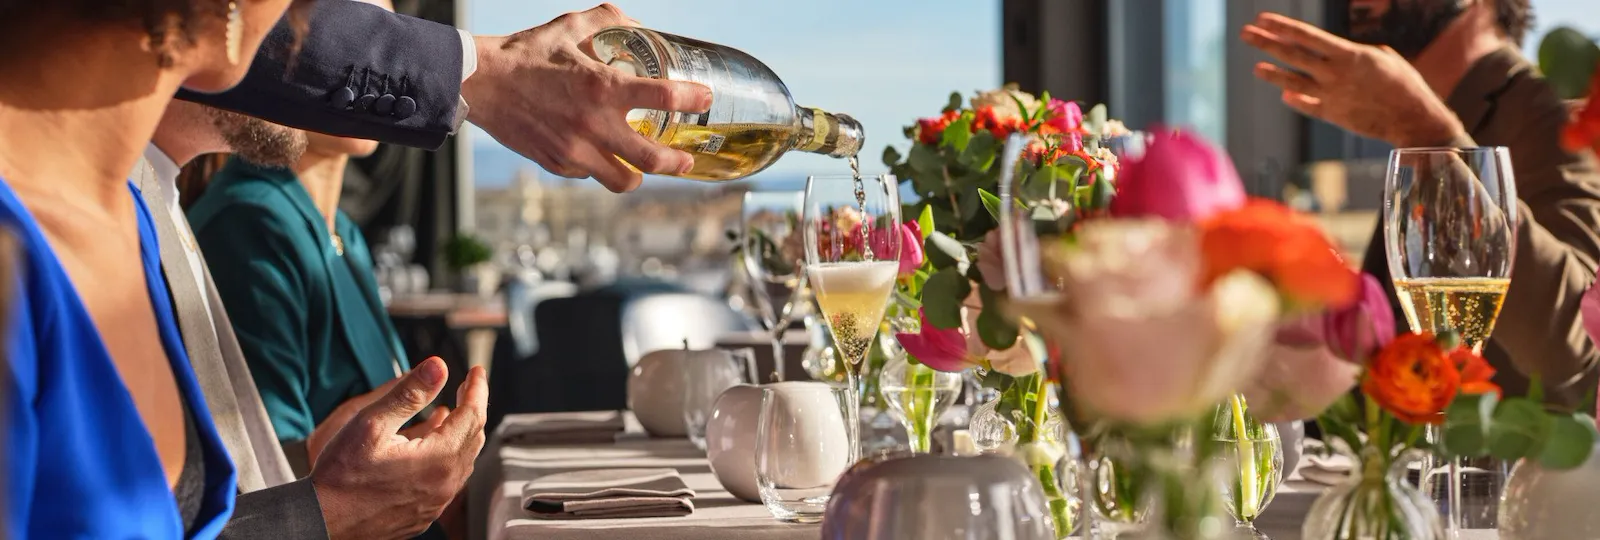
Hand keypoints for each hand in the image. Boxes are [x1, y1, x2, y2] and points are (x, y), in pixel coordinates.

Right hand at [309, 357, 487, 539]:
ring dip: (460, 432)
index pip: (473, 414)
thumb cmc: (341, 476)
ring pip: (463, 459)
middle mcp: (445, 484)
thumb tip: (438, 367)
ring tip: (450, 411)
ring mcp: (436, 502)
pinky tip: (431, 445)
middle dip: (472, 407)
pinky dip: (447, 455)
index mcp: (439, 459)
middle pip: (473, 437)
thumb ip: (409, 393)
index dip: (476, 388)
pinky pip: (448, 479)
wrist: (321, 522)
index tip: (476, 371)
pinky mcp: (425, 513)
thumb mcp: (371, 423)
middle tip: (467, 386)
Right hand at [463, 3, 713, 192]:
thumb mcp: (571, 27)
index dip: (692, 99)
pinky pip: (590, 175)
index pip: (665, 97)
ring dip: (639, 174)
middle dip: (677, 162)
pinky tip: (600, 154)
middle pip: (652, 159)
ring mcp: (575, 150)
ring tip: (644, 166)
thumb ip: (609, 22)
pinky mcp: (557, 164)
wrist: (481, 83)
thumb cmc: (526, 54)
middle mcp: (593, 124)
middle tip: (686, 159)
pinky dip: (600, 167)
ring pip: (623, 180)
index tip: (703, 98)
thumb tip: (637, 24)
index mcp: (602, 87)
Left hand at [1240, 12, 1465, 146]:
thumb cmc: (1402, 82)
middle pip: (1291, 55)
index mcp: (1348, 54)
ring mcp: (1330, 95)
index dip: (1282, 27)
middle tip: (1245, 33)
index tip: (1263, 19)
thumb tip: (1332, 55)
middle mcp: (1334, 73)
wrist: (1413, 118)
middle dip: (1265, 42)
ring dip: (1272, 73)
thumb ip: (1352, 54)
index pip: (1306, 37)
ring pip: (1292, 82)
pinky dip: (1294, 99)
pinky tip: (1282, 92)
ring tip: (1256, 67)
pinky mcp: (1332, 115)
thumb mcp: (1382, 56)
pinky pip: (1306, 105)